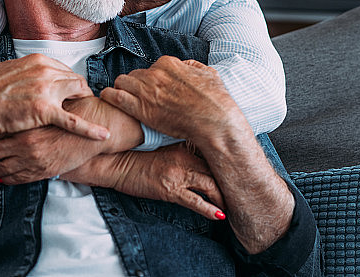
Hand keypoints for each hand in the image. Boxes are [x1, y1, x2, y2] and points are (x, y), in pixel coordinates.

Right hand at [0, 53, 109, 142]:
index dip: (69, 82)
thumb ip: (23, 71)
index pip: (64, 69)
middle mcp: (45, 71)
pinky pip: (74, 121)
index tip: (72, 91)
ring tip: (89, 112)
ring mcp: (47, 90)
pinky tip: (103, 136)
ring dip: (85, 104)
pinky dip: (91, 129)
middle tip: (84, 102)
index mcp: (37, 60)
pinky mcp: (45, 111)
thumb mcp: (6, 72)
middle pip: (75, 79)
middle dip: (81, 92)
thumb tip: (29, 72)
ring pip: (79, 94)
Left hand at [0, 96, 144, 183]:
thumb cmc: (76, 111)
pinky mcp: (41, 170)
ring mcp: (31, 158)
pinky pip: (15, 178)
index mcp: (24, 121)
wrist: (99, 128)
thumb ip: (30, 99)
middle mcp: (24, 141)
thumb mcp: (50, 100)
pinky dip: (3, 179)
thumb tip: (11, 95)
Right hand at [61, 144, 225, 220]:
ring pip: (210, 185)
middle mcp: (185, 157)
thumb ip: (182, 143)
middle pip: (217, 169)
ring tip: (234, 205)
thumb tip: (199, 145)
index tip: (241, 166)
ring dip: (224, 196)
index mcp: (184, 145)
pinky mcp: (170, 190)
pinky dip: (210, 210)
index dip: (228, 159)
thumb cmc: (137, 153)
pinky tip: (220, 215)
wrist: (116, 162)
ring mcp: (178, 174)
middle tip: (244, 188)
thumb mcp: (163, 142)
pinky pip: (195, 202)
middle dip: (231, 179)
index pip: (213, 151)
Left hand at [99, 56, 240, 141]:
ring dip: (121, 89)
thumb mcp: (209, 74)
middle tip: (138, 96)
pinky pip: (114, 97)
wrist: (213, 121)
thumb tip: (186, 66)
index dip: (150, 79)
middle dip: (135, 85)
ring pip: (121, 83)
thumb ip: (193, 67)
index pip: (151, 68)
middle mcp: (154, 74)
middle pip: (134, 75)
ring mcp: (146, 91)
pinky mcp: (140, 109)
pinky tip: (107, 98)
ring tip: (120, 97)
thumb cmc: (214, 100)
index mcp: (169, 64)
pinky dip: (109, 96)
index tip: (152, 88)